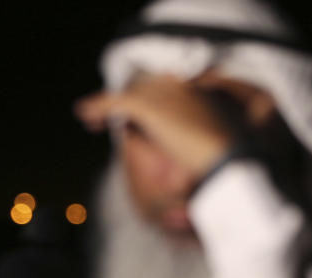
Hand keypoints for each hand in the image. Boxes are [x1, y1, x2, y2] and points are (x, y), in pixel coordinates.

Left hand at [74, 74, 234, 178]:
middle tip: (102, 115)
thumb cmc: (223, 157)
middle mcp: (177, 85)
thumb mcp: (205, 140)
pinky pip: (117, 104)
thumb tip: (171, 145)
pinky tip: (85, 116)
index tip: (133, 115)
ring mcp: (163, 93)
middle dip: (122, 102)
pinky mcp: (149, 106)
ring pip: (127, 96)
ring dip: (105, 106)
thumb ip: (187, 134)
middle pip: (141, 89)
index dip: (143, 98)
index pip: (160, 88)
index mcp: (194, 89)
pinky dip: (99, 107)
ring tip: (90, 120)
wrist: (226, 157)